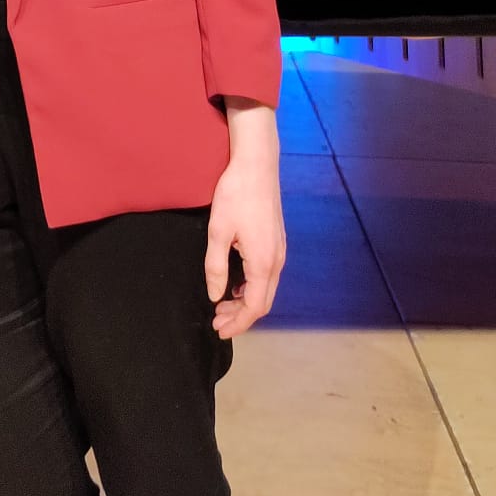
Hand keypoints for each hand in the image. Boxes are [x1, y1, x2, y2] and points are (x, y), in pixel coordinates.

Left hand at [206, 101, 285, 337]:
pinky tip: (235, 283)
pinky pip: (267, 275)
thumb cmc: (236, 195)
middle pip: (263, 302)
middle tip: (217, 321)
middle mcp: (277, 261)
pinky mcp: (277, 241)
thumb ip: (216, 266)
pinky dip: (252, 287)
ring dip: (246, 301)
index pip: (254, 306)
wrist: (257, 165)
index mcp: (263, 262)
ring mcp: (279, 251)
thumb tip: (215, 295)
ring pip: (266, 289)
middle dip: (241, 316)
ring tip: (222, 305)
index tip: (220, 330)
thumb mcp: (218, 231)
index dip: (238, 323)